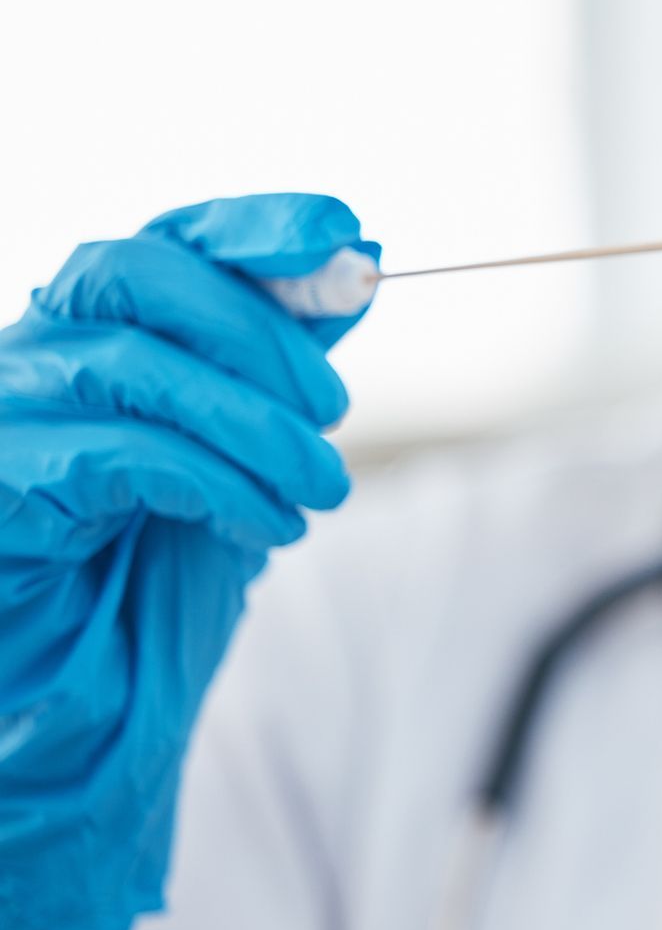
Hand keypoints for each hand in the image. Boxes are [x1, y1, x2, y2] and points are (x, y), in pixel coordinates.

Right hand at [0, 195, 376, 929]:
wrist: (85, 704)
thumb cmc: (156, 572)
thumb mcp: (246, 454)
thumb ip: (286, 364)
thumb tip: (358, 265)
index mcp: (100, 329)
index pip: (170, 236)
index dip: (257, 225)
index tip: (345, 235)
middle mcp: (36, 351)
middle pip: (140, 273)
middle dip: (260, 332)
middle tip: (337, 415)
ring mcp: (4, 414)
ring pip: (132, 367)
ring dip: (255, 426)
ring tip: (321, 490)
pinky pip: (113, 454)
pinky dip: (213, 481)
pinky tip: (264, 524)